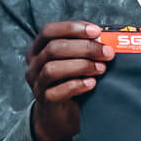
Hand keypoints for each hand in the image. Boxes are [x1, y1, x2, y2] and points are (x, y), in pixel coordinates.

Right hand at [25, 21, 113, 140]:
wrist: (60, 112)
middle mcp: (34, 64)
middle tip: (107, 52)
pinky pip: (56, 92)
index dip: (72, 28)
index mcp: (39, 48)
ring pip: (52, 69)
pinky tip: (91, 84)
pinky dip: (76, 85)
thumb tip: (104, 37)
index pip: (49, 31)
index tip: (96, 31)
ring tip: (101, 68)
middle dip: (84, 48)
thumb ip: (84, 47)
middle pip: (54, 48)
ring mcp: (36, 82)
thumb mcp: (74, 59)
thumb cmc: (70, 80)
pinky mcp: (43, 100)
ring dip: (81, 66)